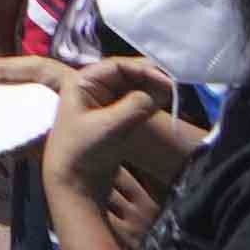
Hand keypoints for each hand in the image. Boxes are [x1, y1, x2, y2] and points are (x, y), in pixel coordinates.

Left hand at [37, 57, 186, 212]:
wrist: (75, 184)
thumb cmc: (83, 151)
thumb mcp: (109, 127)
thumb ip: (134, 106)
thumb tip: (159, 91)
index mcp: (83, 82)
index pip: (117, 66)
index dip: (144, 69)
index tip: (167, 80)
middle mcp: (93, 87)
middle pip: (127, 74)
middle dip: (150, 77)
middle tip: (174, 85)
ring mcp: (104, 102)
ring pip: (133, 88)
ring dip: (151, 88)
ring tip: (172, 93)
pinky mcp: (115, 118)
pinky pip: (135, 102)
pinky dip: (149, 101)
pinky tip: (163, 102)